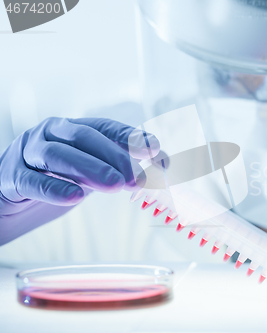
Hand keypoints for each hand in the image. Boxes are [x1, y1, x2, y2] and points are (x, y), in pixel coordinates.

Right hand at [0, 117, 158, 244]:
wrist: (8, 200)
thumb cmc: (55, 180)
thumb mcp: (90, 172)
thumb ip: (120, 167)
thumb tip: (162, 166)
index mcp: (73, 129)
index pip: (105, 127)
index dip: (131, 137)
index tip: (155, 150)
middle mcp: (50, 134)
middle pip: (84, 137)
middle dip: (115, 155)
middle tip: (138, 177)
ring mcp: (27, 153)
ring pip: (58, 155)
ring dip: (90, 169)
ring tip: (115, 184)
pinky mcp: (10, 177)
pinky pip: (31, 181)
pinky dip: (54, 188)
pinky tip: (74, 197)